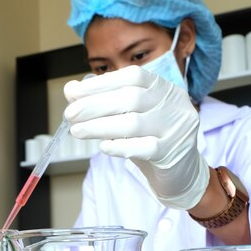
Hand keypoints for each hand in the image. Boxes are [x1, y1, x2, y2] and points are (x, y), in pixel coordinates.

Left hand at [64, 66, 208, 209]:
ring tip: (77, 131)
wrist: (181, 174)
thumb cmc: (151, 140)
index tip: (74, 93)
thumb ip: (103, 102)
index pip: (132, 76)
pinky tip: (103, 147)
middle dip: (94, 105)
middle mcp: (173, 104)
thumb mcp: (128, 117)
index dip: (101, 83)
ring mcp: (176, 128)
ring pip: (134, 123)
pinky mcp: (173, 152)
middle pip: (130, 98)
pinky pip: (144, 147)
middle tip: (70, 115)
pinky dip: (120, 146)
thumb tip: (71, 90)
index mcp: (163, 88)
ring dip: (99, 126)